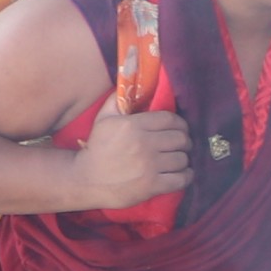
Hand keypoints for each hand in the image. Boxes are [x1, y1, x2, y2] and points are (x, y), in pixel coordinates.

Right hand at [64, 106, 190, 210]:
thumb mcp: (103, 119)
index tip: (180, 129)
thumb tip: (127, 84)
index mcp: (134, 125)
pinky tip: (182, 173)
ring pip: (182, 158)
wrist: (85, 180)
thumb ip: (117, 100)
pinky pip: (181, 179)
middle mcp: (144, 144)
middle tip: (182, 145)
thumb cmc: (96, 148)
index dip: (180, 124)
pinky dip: (185, 176)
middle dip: (184, 141)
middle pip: (180, 139)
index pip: (170, 119)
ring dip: (183, 159)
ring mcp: (149, 166)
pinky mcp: (152, 185)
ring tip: (179, 159)